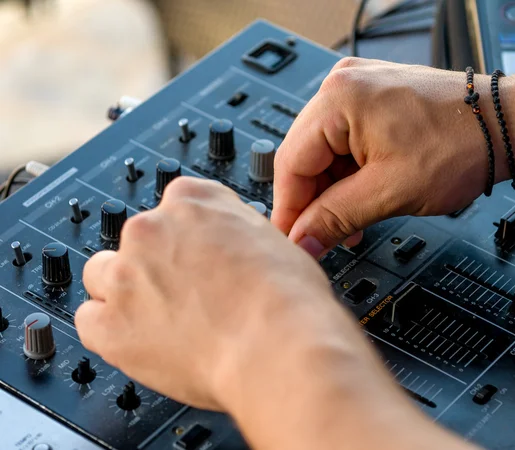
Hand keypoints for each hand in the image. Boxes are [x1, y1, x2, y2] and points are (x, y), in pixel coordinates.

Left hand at [75, 177, 335, 409]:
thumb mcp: (271, 239)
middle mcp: (153, 227)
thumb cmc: (288, 299)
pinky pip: (89, 320)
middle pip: (136, 240)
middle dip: (154, 264)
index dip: (185, 238)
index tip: (193, 257)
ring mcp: (126, 273)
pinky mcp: (110, 323)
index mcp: (193, 200)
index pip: (172, 208)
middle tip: (184, 295)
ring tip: (159, 319)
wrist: (280, 344)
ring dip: (124, 292)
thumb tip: (228, 249)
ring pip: (102, 275)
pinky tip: (140, 340)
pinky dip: (110, 331)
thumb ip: (234, 234)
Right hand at [272, 58, 514, 256]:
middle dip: (313, 202)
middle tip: (320, 238)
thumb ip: (336, 218)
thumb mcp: (389, 192)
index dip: (289, 209)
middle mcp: (342, 86)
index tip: (292, 240)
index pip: (291, 164)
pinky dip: (348, 174)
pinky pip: (344, 142)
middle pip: (305, 157)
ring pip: (324, 153)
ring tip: (349, 224)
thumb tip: (302, 241)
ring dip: (332, 192)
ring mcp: (358, 90)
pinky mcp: (373, 100)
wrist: (507, 125)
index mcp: (338, 99)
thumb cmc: (463, 144)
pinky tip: (359, 200)